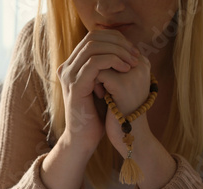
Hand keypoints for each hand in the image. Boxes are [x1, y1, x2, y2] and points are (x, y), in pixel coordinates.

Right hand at [57, 29, 138, 153]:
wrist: (84, 138)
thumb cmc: (96, 115)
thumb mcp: (104, 86)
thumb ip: (108, 69)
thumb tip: (127, 50)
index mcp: (73, 65)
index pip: (93, 37)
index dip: (115, 39)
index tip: (133, 51)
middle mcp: (67, 67)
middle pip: (92, 37)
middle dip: (118, 42)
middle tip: (135, 54)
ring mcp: (69, 76)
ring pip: (93, 46)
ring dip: (117, 51)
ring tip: (132, 62)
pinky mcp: (75, 85)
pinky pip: (94, 63)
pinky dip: (113, 61)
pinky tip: (125, 69)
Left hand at [102, 53, 153, 157]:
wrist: (128, 136)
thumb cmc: (121, 110)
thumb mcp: (120, 84)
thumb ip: (114, 67)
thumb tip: (96, 50)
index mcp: (142, 62)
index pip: (114, 46)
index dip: (103, 62)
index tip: (105, 81)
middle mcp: (140, 64)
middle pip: (107, 51)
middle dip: (98, 67)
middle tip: (100, 86)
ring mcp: (132, 73)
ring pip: (100, 61)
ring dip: (95, 76)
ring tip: (101, 92)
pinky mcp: (122, 84)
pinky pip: (97, 73)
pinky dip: (94, 84)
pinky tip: (100, 97)